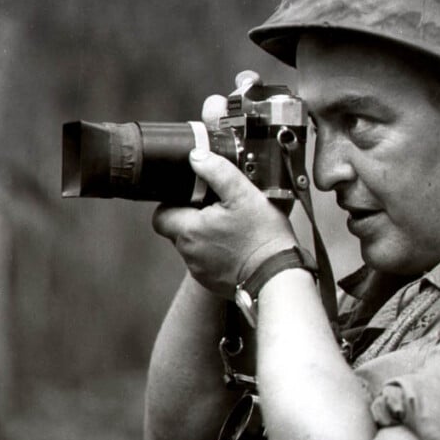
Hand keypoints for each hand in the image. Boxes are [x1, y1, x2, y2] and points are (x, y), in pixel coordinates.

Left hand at [152, 85, 296, 297]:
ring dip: (207, 237)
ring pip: (194, 247)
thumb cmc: (263, 237)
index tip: (194, 200)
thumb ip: (218, 172)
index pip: (161, 215)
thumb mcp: (245, 194)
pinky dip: (219, 255)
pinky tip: (239, 248)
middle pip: (178, 230)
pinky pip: (208, 263)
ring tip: (234, 230)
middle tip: (221, 212)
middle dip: (195, 219)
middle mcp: (189, 253)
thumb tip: (198, 156)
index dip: (173, 204)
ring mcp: (200, 271)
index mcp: (190, 230)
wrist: (278, 274)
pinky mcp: (213, 283)